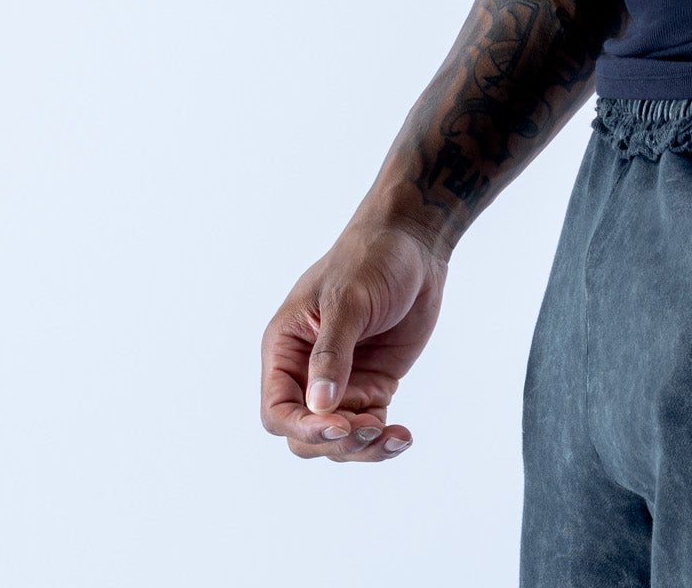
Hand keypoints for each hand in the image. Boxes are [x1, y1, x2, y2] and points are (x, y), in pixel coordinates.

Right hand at [261, 221, 445, 462]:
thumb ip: (331, 354)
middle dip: (336, 440)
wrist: (414, 245)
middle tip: (371, 425)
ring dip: (363, 447)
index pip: (277, 410)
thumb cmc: (370, 260)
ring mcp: (342, 382)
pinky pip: (369, 427)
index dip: (302, 428)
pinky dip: (383, 440)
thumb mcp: (346, 301)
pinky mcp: (372, 385)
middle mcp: (307, 372)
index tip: (337, 425)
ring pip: (338, 439)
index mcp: (286, 349)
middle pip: (306, 435)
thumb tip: (319, 406)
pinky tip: (402, 437)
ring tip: (393, 434)